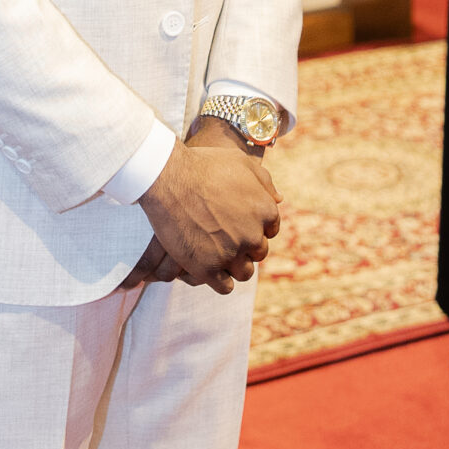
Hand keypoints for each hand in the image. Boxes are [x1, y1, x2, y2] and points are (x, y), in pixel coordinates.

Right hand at [141, 130, 280, 293]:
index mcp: (265, 210)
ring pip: (245, 272)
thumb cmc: (204, 165)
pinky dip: (221, 281)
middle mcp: (252, 235)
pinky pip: (225, 287)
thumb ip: (264, 180)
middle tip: (226, 236)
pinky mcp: (207, 268)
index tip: (240, 223)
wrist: (169, 177)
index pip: (271, 229)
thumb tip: (278, 199)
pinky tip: (210, 269)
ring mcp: (230, 253)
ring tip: (219, 255)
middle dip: (246, 246)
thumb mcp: (240, 161)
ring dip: (235, 266)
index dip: (256, 226)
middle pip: (259, 252)